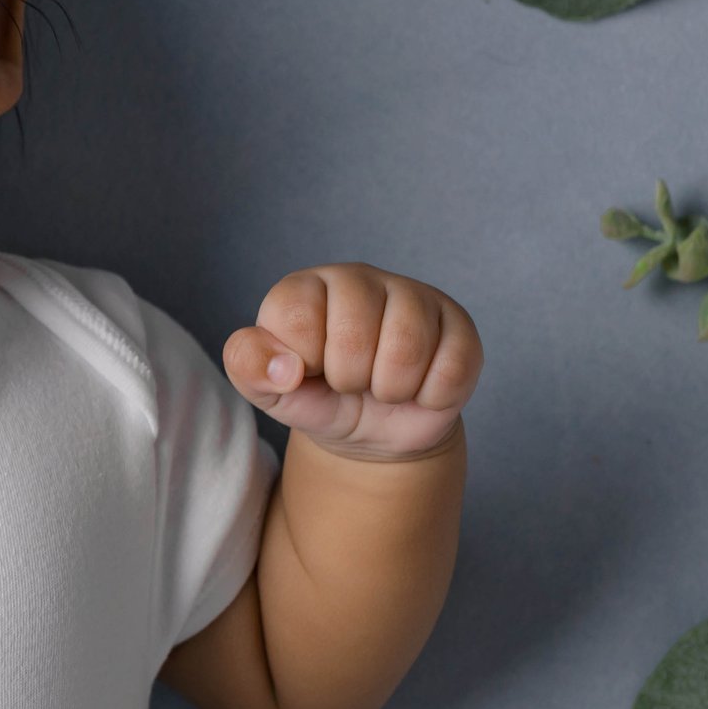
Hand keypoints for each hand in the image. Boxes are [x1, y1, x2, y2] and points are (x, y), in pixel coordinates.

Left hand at [221, 264, 478, 461]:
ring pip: (406, 347)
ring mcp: (414, 296)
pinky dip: (430, 396)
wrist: (370, 430)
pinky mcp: (459, 326)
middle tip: (349, 381)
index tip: (308, 368)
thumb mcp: (267, 389)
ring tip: (381, 384)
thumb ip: (248, 366)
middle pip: (355, 334)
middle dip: (348, 379)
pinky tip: (418, 389)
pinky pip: (452, 368)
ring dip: (389, 388)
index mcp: (306, 286)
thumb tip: (286, 367)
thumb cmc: (315, 396)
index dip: (302, 362)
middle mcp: (359, 278)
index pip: (297, 317)